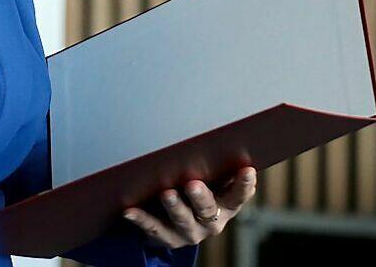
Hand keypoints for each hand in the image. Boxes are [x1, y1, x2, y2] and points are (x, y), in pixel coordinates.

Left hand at [122, 167, 256, 248]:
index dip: (243, 185)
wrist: (180, 225)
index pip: (238, 196)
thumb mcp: (213, 182)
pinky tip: (129, 210)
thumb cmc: (201, 191)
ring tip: (166, 194)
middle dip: (200, 197)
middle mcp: (211, 222)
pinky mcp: (167, 238)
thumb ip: (218, 168)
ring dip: (174, 207)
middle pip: (207, 209)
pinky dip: (141, 219)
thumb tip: (221, 136)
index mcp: (226, 206)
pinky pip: (153, 228)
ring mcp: (189, 232)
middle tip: (192, 184)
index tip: (247, 170)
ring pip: (181, 220)